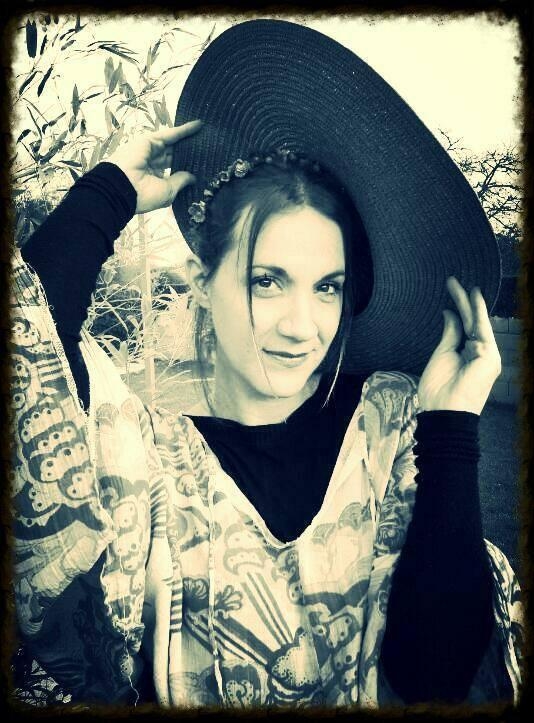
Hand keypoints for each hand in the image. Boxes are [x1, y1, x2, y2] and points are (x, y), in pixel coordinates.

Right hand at [107, 121, 201, 213]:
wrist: (121, 188)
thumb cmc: (143, 195)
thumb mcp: (167, 192)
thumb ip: (180, 181)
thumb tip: (192, 177)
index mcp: (154, 179)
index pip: (174, 169)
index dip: (187, 166)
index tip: (203, 164)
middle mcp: (152, 163)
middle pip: (175, 154)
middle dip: (190, 151)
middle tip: (209, 147)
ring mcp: (150, 150)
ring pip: (174, 143)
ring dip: (190, 139)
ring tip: (208, 135)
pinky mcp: (150, 140)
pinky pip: (171, 134)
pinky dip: (185, 130)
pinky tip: (199, 126)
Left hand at [417, 276, 501, 414]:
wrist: (444, 412)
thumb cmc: (439, 390)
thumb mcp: (441, 356)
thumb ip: (449, 335)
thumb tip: (449, 314)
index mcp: (468, 355)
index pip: (465, 328)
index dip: (459, 310)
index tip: (452, 295)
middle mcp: (480, 353)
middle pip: (471, 322)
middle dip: (462, 301)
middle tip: (451, 281)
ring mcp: (487, 355)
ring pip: (477, 322)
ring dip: (468, 302)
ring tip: (457, 284)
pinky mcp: (488, 356)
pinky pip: (482, 329)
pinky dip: (478, 312)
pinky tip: (472, 297)